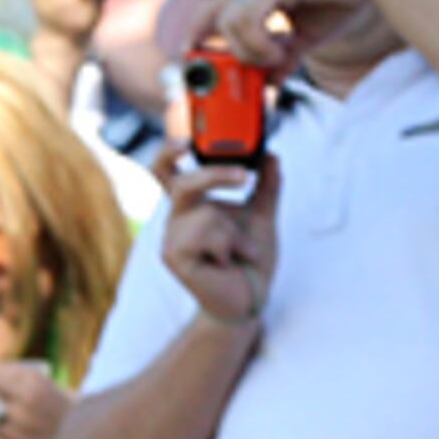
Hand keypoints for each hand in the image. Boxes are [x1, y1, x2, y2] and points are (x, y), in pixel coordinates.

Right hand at [154, 143, 279, 326]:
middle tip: (244, 177)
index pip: (168, 171)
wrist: (250, 298)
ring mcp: (172, 238)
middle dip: (215, 176)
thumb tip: (271, 155)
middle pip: (183, 183)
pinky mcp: (173, 256)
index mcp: (192, 204)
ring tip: (236, 253)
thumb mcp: (263, 215)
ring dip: (232, 232)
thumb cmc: (251, 260)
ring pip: (205, 213)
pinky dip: (226, 246)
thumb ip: (266, 185)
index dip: (168, 151)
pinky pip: (204, 233)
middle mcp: (177, 218)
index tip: (184, 140)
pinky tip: (225, 263)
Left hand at [204, 0, 388, 76]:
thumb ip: (287, 57)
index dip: (200, 32)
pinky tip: (280, 53)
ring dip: (245, 50)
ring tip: (273, 60)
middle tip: (204, 64)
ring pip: (229, 20)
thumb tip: (269, 82)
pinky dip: (258, 42)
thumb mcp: (309, 37)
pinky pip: (250, 17)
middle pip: (211, 10)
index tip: (194, 56)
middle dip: (200, 38)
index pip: (219, 12)